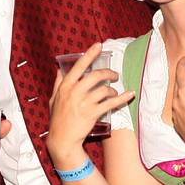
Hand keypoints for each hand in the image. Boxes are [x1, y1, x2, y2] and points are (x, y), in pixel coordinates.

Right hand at [45, 42, 126, 169]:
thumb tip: (59, 70)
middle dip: (108, 73)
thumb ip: (58, 83)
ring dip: (113, 89)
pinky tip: (130, 94)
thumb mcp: (53, 99)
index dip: (90, 54)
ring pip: (104, 89)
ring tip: (114, 91)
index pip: (79, 66)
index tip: (99, 45)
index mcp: (65, 86)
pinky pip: (111, 103)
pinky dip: (122, 98)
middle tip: (114, 75)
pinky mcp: (93, 113)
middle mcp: (74, 92)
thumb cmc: (57, 119)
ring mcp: (84, 103)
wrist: (62, 139)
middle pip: (96, 75)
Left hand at [171, 58, 184, 155]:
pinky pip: (178, 111)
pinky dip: (183, 107)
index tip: (183, 60)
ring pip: (177, 98)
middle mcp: (177, 101)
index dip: (181, 64)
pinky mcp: (177, 124)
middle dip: (184, 78)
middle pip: (178, 85)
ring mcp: (175, 113)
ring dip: (183, 94)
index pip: (180, 72)